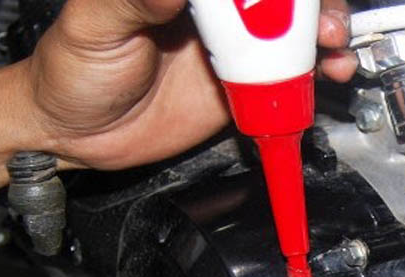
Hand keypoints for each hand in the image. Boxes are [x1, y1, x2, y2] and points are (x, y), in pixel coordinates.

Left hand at [23, 0, 355, 170]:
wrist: (77, 136)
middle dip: (313, 4)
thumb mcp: (95, 25)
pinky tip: (328, 72)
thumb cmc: (72, 70)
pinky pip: (291, 76)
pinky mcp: (246, 87)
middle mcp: (218, 11)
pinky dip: (319, 72)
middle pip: (283, 0)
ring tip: (331, 46)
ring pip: (297, 29)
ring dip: (327, 31)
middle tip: (321, 21)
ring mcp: (236, 47)